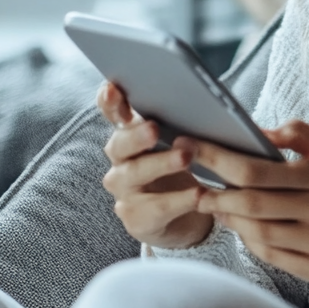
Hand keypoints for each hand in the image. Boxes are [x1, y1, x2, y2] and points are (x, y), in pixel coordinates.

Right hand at [98, 82, 214, 249]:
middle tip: (153, 128)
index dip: (110, 102)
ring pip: (135, 174)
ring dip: (161, 164)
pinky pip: (156, 208)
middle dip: (136, 136)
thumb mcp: (180, 141)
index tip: (114, 89)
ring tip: (185, 157)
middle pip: (119, 145)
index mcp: (129, 136)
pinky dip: (178, 200)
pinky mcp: (136, 219)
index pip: (114, 114)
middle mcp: (120, 162)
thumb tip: (197, 97)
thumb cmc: (181, 169)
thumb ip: (179, 120)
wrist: (186, 217)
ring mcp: (125, 191)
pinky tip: (197, 194)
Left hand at [192, 120, 308, 307]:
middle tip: (194, 185)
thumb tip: (264, 132)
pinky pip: (278, 259)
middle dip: (216, 193)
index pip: (262, 169)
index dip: (222, 160)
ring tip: (217, 206)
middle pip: (253, 204)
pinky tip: (246, 230)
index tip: (198, 149)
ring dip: (232, 221)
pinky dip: (255, 243)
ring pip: (261, 234)